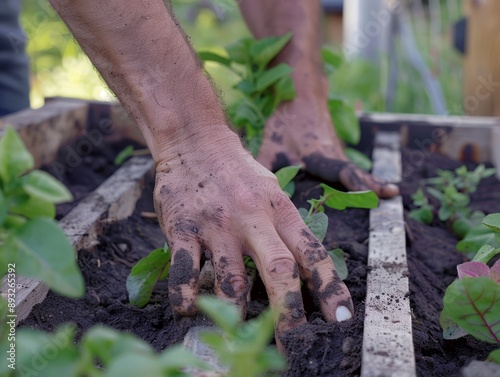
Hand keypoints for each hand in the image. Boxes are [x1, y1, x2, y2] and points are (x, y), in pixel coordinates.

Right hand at [153, 133, 352, 344]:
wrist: (193, 140)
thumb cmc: (237, 171)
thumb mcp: (272, 190)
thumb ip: (285, 227)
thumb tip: (301, 272)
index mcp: (279, 210)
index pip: (312, 253)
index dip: (331, 288)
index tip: (342, 319)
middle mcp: (251, 218)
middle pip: (278, 272)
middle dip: (289, 315)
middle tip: (295, 346)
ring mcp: (216, 224)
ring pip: (230, 281)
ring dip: (234, 315)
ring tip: (236, 331)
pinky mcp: (182, 228)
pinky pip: (185, 274)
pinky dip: (187, 300)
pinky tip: (190, 310)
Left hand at [257, 99, 398, 198]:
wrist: (299, 94)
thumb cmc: (286, 122)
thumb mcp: (271, 147)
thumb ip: (266, 169)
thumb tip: (259, 193)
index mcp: (320, 154)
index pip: (343, 170)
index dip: (356, 183)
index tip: (371, 192)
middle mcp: (334, 153)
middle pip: (356, 172)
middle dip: (373, 184)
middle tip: (392, 194)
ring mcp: (336, 150)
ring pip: (355, 168)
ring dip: (371, 180)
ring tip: (390, 192)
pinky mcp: (334, 149)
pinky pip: (349, 166)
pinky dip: (361, 175)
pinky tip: (367, 183)